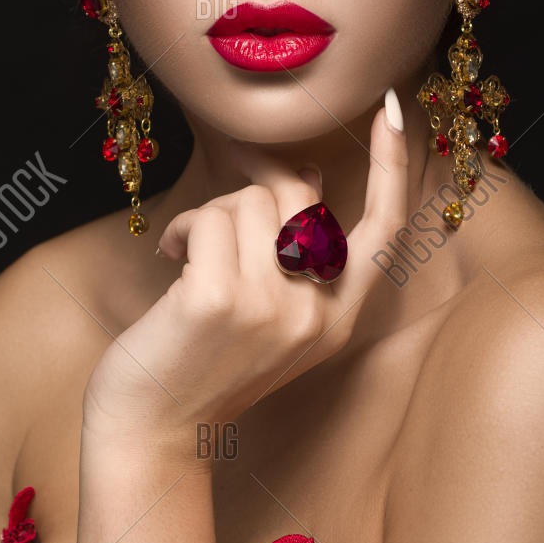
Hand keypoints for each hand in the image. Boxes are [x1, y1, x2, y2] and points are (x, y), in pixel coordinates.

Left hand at [81, 97, 409, 464]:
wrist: (153, 430)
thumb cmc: (203, 363)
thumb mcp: (271, 316)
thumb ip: (299, 257)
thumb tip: (308, 176)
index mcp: (338, 321)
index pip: (384, 232)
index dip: (390, 168)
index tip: (390, 112)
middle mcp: (315, 317)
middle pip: (300, 197)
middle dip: (251, 193)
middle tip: (214, 224)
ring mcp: (270, 309)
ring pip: (252, 200)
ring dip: (209, 214)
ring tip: (188, 254)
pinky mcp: (220, 300)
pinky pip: (211, 217)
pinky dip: (183, 227)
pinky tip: (169, 259)